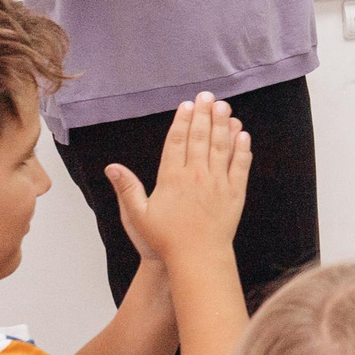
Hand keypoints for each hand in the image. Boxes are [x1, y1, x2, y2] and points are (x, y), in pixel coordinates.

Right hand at [104, 95, 251, 271]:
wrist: (198, 258)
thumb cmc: (165, 240)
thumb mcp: (138, 215)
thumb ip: (127, 188)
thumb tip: (112, 167)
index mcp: (172, 178)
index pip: (176, 142)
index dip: (182, 121)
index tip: (186, 105)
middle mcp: (196, 176)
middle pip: (200, 138)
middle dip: (203, 114)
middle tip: (207, 96)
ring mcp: (217, 184)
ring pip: (221, 147)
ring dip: (223, 125)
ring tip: (224, 107)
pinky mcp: (234, 194)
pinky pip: (240, 167)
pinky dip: (242, 150)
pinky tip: (242, 135)